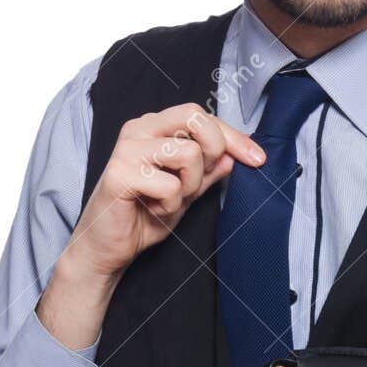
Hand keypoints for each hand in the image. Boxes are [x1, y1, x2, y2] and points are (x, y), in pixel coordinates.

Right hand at [64, 102, 265, 282]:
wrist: (108, 249)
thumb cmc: (143, 216)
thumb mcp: (187, 192)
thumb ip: (209, 171)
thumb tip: (235, 154)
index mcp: (154, 127)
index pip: (203, 117)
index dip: (235, 137)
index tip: (258, 159)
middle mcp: (138, 129)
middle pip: (196, 117)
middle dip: (213, 151)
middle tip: (196, 184)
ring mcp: (127, 149)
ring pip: (188, 153)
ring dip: (189, 186)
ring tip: (167, 200)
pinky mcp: (118, 173)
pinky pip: (170, 184)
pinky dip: (169, 205)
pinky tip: (151, 210)